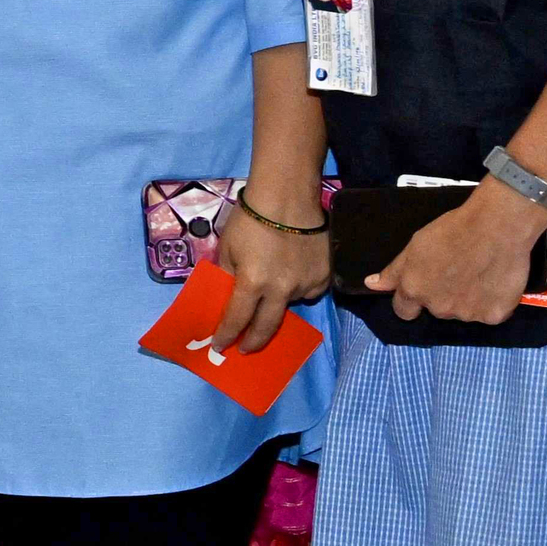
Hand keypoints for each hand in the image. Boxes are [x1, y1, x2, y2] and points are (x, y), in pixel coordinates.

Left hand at [209, 195, 332, 353]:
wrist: (288, 196)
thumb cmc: (250, 218)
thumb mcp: (227, 247)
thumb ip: (229, 274)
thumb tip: (230, 293)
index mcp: (253, 282)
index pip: (238, 319)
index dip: (227, 334)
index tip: (221, 345)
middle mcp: (282, 289)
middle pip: (267, 327)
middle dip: (254, 341)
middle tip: (245, 348)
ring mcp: (308, 284)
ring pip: (290, 305)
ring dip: (278, 302)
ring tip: (272, 284)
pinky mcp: (325, 276)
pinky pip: (309, 291)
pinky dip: (298, 287)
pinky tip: (292, 271)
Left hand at [367, 185, 546, 324]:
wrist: (497, 226)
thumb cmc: (454, 229)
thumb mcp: (415, 245)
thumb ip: (394, 271)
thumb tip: (372, 285)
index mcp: (415, 289)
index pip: (404, 311)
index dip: (411, 300)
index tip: (424, 287)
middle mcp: (439, 307)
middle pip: (436, 309)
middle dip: (443, 295)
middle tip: (456, 271)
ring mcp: (468, 314)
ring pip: (463, 312)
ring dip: (468, 299)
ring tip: (477, 272)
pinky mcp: (495, 315)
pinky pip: (489, 313)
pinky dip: (491, 301)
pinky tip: (494, 280)